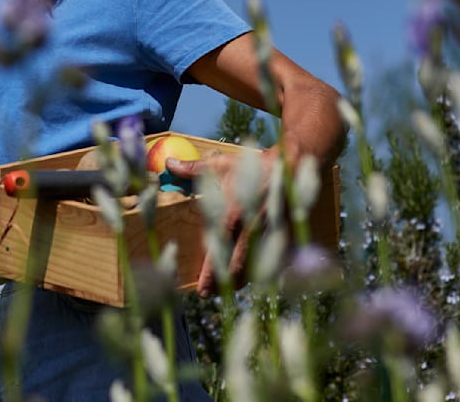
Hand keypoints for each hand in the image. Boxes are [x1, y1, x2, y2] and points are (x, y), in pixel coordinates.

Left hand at [164, 149, 274, 296]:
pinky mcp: (285, 238)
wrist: (290, 167)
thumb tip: (169, 164)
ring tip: (229, 287)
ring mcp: (271, 235)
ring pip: (256, 268)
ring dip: (241, 281)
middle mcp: (252, 228)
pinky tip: (254, 276)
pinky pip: (275, 263)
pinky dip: (264, 272)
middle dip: (224, 285)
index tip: (201, 290)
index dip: (210, 274)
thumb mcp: (220, 166)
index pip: (219, 251)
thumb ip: (193, 169)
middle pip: (237, 267)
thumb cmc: (252, 166)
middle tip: (210, 294)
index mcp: (234, 213)